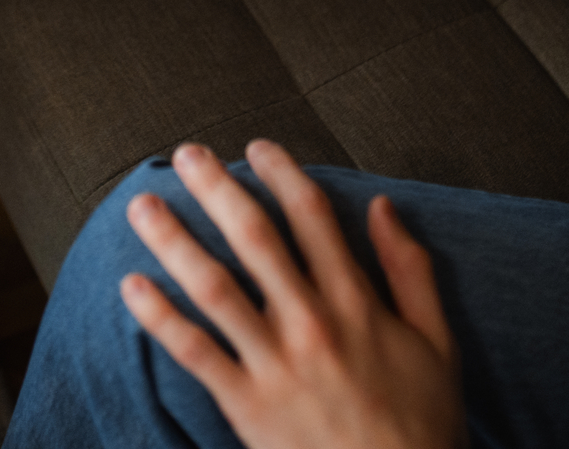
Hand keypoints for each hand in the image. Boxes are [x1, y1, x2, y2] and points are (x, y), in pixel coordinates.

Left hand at [121, 140, 465, 448]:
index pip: (311, 218)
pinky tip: (131, 286)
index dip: (281, 175)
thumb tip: (383, 206)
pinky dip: (160, 319)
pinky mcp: (247, 404)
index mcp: (356, 302)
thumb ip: (409, 269)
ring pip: (214, 287)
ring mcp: (275, 363)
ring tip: (142, 207)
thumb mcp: (437, 341)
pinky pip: (195, 353)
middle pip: (255, 239)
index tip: (255, 147)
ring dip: (174, 241)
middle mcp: (311, 322)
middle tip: (186, 154)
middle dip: (217, 190)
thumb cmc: (420, 421)